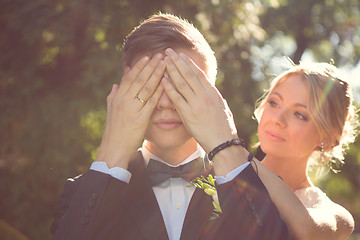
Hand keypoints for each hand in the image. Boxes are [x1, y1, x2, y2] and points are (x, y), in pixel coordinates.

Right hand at [96, 53, 164, 168]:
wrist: (113, 148)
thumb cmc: (114, 130)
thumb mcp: (110, 110)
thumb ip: (113, 96)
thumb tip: (116, 84)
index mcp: (117, 97)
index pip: (129, 77)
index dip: (138, 66)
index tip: (147, 57)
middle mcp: (124, 100)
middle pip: (139, 79)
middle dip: (150, 66)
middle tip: (160, 55)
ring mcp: (132, 108)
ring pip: (146, 87)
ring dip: (156, 74)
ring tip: (164, 64)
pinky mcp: (140, 118)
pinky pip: (151, 101)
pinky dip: (159, 91)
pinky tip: (166, 83)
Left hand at [162, 48, 236, 152]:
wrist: (223, 143)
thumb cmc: (224, 128)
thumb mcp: (222, 108)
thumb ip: (214, 97)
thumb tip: (210, 90)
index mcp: (213, 93)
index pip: (199, 74)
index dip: (188, 63)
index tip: (181, 55)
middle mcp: (205, 95)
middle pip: (189, 74)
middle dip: (177, 61)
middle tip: (168, 51)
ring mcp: (196, 104)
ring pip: (182, 83)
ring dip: (172, 70)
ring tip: (164, 60)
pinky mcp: (188, 114)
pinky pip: (177, 98)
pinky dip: (169, 88)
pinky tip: (163, 79)